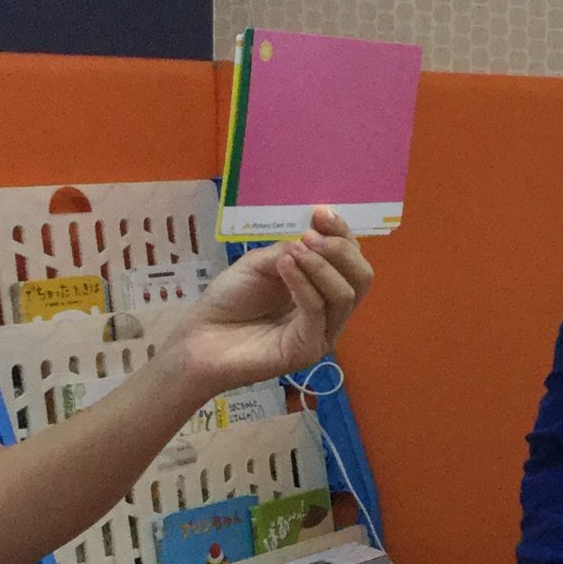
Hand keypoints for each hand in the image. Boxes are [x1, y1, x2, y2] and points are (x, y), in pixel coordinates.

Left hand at [166, 208, 373, 398]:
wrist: (200, 337)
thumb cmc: (229, 299)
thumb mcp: (260, 262)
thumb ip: (290, 250)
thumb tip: (313, 238)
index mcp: (323, 286)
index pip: (352, 260)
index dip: (343, 234)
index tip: (321, 213)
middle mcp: (330, 310)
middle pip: (362, 278)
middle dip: (341, 250)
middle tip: (311, 236)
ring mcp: (322, 332)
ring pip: (345, 295)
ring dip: (322, 265)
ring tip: (294, 251)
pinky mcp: (307, 350)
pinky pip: (317, 312)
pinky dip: (304, 284)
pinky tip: (284, 266)